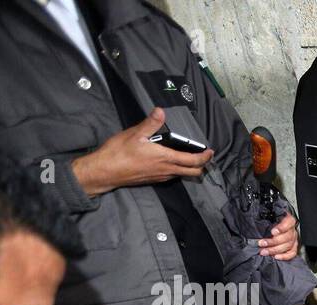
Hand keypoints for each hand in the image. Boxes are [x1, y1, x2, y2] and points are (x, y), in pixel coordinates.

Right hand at [71, 108, 212, 197]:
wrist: (105, 172)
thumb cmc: (119, 153)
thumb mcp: (135, 134)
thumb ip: (150, 123)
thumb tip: (161, 111)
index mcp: (165, 158)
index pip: (193, 161)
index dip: (205, 157)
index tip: (210, 151)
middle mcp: (167, 170)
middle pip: (193, 172)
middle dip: (202, 165)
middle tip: (204, 156)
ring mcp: (161, 177)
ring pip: (183, 175)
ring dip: (190, 168)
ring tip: (191, 157)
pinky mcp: (154, 180)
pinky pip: (172, 176)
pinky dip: (178, 170)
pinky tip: (172, 161)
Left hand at [259, 211, 298, 259]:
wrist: (274, 228)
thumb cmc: (271, 221)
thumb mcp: (268, 217)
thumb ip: (265, 220)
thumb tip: (255, 224)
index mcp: (288, 220)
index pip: (289, 222)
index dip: (281, 228)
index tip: (272, 232)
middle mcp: (292, 230)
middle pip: (286, 237)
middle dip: (273, 242)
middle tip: (262, 243)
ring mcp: (293, 239)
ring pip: (287, 246)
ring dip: (274, 250)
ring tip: (264, 251)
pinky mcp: (293, 247)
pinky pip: (292, 253)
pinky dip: (284, 256)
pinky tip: (276, 256)